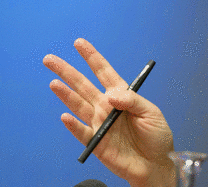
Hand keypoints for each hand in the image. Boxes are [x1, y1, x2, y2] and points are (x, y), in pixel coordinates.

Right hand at [43, 38, 175, 186]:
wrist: (156, 165)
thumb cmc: (157, 137)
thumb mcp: (151, 113)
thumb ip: (132, 101)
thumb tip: (111, 95)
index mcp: (121, 95)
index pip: (104, 72)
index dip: (92, 57)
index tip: (79, 43)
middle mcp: (107, 107)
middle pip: (83, 85)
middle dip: (67, 71)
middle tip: (50, 59)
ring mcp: (100, 123)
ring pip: (78, 105)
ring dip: (66, 94)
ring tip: (54, 82)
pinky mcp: (97, 142)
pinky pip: (82, 132)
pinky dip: (73, 125)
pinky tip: (65, 116)